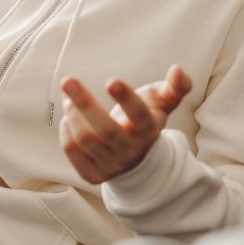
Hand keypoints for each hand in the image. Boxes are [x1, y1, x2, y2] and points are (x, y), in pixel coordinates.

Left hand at [59, 65, 191, 183]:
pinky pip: (73, 154)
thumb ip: (175, 86)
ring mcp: (113, 165)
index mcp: (149, 130)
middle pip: (106, 129)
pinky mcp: (94, 175)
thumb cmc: (145, 119)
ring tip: (68, 97)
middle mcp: (132, 151)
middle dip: (84, 103)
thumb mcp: (162, 102)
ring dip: (73, 114)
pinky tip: (68, 119)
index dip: (126, 99)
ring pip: (86, 140)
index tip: (111, 81)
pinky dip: (66, 134)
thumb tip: (178, 70)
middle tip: (68, 80)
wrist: (138, 157)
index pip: (139, 115)